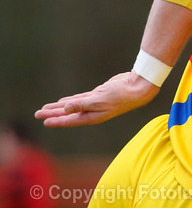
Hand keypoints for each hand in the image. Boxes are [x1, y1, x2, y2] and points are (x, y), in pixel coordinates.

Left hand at [35, 71, 160, 126]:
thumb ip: (81, 104)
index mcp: (93, 116)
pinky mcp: (98, 95)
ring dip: (59, 107)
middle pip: (68, 114)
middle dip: (52, 113)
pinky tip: (63, 101)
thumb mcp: (99, 100)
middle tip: (37, 114)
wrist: (138, 87)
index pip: (70, 120)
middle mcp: (92, 112)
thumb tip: (65, 109)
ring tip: (46, 108)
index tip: (43, 120)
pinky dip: (71, 100)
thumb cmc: (121, 95)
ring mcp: (95, 103)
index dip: (56, 120)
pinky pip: (80, 99)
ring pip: (72, 106)